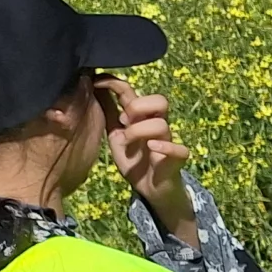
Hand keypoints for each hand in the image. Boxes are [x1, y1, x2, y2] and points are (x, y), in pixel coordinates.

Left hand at [94, 76, 197, 244]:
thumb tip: (93, 88)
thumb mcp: (115, 134)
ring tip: (127, 142)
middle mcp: (157, 125)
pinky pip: (178, 149)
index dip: (115, 84)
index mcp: (141, 118)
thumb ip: (108, 113)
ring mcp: (168, 141)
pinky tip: (152, 148)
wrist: (150, 188)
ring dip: (140, 130)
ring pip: (161, 124)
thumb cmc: (135, 159)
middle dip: (138, 106)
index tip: (97, 83)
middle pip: (159, 100)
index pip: (132, 92)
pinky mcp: (176, 159)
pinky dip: (166, 147)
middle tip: (124, 121)